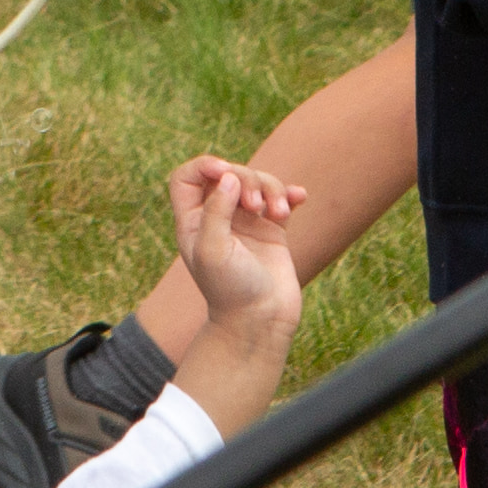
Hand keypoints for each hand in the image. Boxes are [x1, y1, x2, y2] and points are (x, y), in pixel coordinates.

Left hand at [164, 155, 305, 351]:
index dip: (204, 165)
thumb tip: (228, 176)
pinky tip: (299, 198)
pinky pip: (280, 200)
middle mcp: (218, 219)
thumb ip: (216, 210)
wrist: (260, 321)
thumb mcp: (212, 250)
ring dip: (272, 188)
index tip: (224, 172)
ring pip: (257, 183)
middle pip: (228, 175)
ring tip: (279, 212)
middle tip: (255, 205)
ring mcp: (246, 224)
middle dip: (246, 179)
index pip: (188, 178)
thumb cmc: (230, 291)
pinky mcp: (272, 231)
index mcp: (194, 222)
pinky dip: (290, 194)